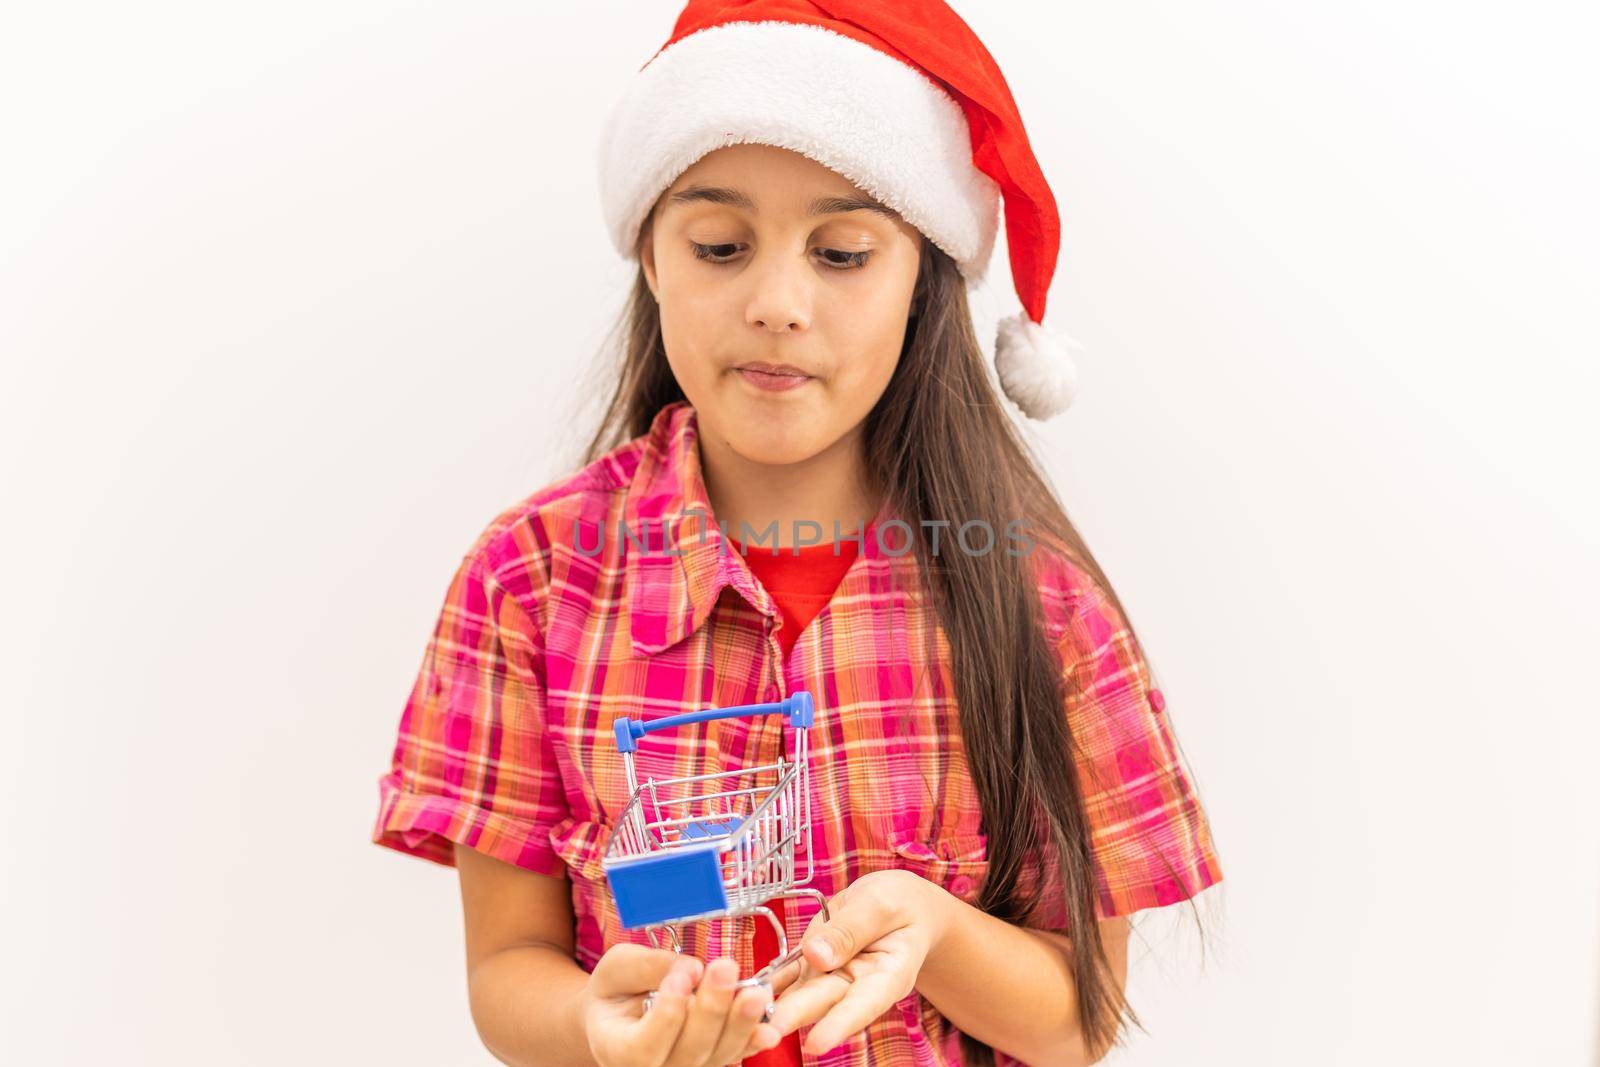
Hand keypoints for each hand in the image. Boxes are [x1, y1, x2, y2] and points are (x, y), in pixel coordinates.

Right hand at [581, 944, 783, 1066]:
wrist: (620, 1016)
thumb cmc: (614, 992)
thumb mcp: (615, 969)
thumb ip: (647, 967)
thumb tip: (693, 967)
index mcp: (616, 1049)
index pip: (642, 1047)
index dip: (667, 1015)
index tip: (683, 977)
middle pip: (688, 1052)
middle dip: (711, 1009)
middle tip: (725, 968)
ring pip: (716, 1056)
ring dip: (740, 1024)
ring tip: (755, 992)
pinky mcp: (710, 1062)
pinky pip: (734, 1055)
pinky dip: (752, 1040)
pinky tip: (768, 1026)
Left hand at [764, 869, 951, 1056]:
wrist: (900, 903)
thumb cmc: (901, 903)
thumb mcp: (881, 905)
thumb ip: (852, 929)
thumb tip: (816, 955)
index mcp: (890, 974)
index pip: (865, 1003)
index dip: (840, 1024)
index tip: (816, 1043)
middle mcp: (859, 984)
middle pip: (826, 1000)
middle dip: (796, 1015)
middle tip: (768, 1028)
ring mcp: (834, 976)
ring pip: (802, 992)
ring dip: (775, 1004)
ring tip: (747, 1012)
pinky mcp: (814, 964)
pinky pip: (790, 975)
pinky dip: (769, 982)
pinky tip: (743, 990)